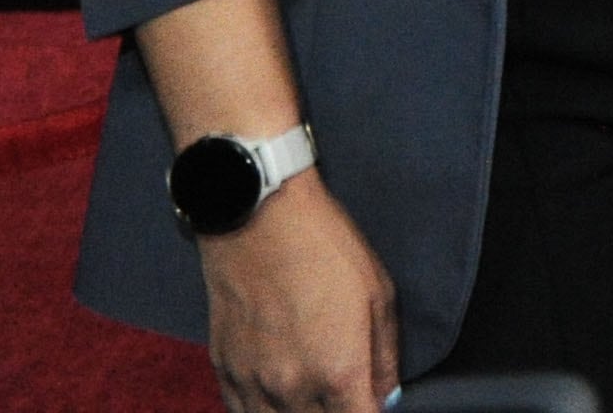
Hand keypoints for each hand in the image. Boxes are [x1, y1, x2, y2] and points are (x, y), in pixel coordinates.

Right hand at [198, 175, 399, 412]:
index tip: (374, 405)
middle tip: (348, 397)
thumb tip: (387, 396)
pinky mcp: (225, 372)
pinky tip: (280, 401)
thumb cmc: (325, 249)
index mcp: (338, 372)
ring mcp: (253, 384)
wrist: (258, 219)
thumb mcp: (378, 296)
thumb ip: (385, 356)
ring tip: (318, 398)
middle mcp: (292, 388)